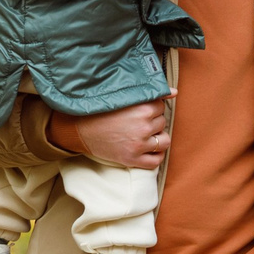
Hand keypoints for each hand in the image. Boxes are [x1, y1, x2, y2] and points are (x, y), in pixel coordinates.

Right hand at [48, 96, 171, 169]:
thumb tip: (175, 92)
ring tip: (143, 135)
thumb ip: (149, 94)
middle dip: (153, 121)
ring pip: (164, 141)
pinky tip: (146, 150)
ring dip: (157, 138)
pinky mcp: (133, 160)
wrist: (78, 130)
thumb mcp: (123, 98)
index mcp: (142, 108)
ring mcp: (139, 145)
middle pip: (162, 121)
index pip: (161, 105)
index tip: (139, 109)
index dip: (151, 107)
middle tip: (137, 122)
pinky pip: (156, 161)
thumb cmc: (100, 112)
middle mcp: (143, 127)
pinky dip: (155, 156)